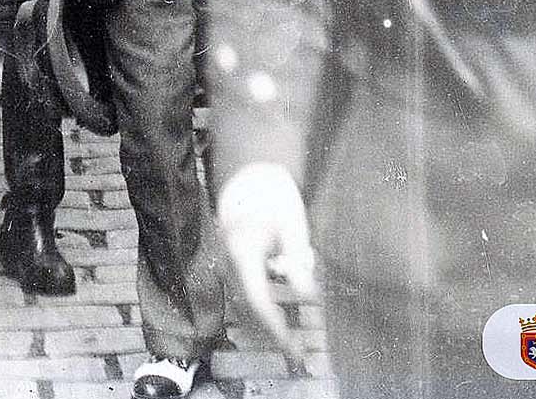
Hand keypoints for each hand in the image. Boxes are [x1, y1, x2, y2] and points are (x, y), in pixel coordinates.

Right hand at [217, 162, 318, 369]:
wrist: (250, 180)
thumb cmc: (275, 199)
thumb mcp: (294, 228)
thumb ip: (299, 262)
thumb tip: (308, 296)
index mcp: (243, 253)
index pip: (257, 300)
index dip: (275, 328)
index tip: (293, 346)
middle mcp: (229, 263)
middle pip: (248, 310)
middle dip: (272, 335)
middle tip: (298, 356)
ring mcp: (227, 264)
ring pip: (244, 306)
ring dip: (267, 327)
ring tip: (293, 345)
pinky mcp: (232, 265)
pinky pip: (244, 295)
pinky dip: (261, 312)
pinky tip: (281, 322)